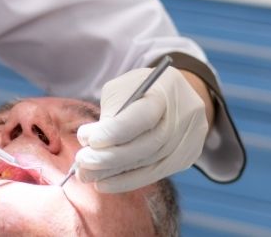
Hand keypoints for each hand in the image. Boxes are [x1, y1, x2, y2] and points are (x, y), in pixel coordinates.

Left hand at [74, 66, 207, 192]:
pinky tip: (105, 184)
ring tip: (86, 175)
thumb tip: (91, 144)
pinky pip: (154, 174)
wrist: (178, 93)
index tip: (87, 139)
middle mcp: (183, 118)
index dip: (113, 132)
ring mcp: (188, 140)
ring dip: (114, 173)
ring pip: (149, 164)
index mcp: (165, 92)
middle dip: (109, 157)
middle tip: (81, 161)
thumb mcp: (124, 88)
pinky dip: (127, 181)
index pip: (140, 118)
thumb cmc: (142, 89)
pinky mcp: (186, 157)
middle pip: (146, 146)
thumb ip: (111, 112)